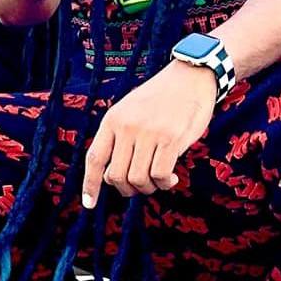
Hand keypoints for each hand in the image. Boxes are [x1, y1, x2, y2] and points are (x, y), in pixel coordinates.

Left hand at [82, 62, 215, 204]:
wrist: (191, 76)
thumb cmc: (162, 97)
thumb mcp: (130, 109)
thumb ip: (120, 136)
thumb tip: (114, 175)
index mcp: (113, 120)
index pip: (94, 158)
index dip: (90, 185)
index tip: (89, 204)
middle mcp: (127, 127)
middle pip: (116, 176)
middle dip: (128, 190)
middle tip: (141, 186)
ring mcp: (148, 133)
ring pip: (138, 179)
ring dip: (149, 188)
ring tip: (160, 180)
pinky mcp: (171, 139)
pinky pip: (160, 175)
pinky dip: (164, 183)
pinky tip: (171, 178)